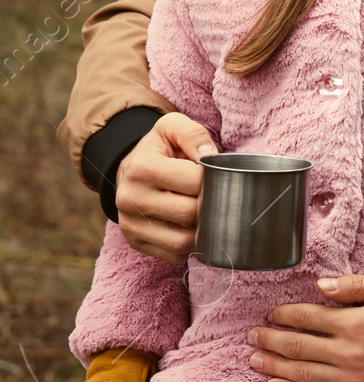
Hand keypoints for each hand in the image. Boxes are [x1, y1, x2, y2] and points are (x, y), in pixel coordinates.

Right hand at [112, 112, 215, 261]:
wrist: (129, 169)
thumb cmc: (158, 149)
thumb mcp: (171, 127)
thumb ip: (193, 134)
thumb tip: (210, 156)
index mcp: (141, 168)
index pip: (195, 183)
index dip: (215, 180)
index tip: (216, 175)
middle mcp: (131, 198)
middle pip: (190, 214)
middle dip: (211, 205)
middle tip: (217, 195)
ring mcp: (130, 224)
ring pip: (183, 241)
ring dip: (204, 230)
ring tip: (209, 213)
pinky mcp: (135, 242)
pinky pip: (174, 254)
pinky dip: (191, 245)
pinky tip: (194, 228)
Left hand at [248, 275, 363, 381]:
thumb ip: (357, 285)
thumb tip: (320, 286)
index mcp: (357, 323)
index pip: (308, 317)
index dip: (285, 314)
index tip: (272, 313)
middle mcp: (349, 353)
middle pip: (297, 347)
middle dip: (270, 340)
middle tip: (252, 336)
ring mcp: (351, 378)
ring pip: (301, 373)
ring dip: (272, 367)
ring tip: (253, 360)